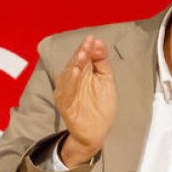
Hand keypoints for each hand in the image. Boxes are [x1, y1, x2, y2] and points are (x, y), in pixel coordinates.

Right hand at [54, 36, 115, 167]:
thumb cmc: (100, 105)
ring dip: (74, 66)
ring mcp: (67, 94)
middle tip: (87, 46)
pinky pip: (66, 93)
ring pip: (68, 77)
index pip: (80, 57)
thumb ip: (101, 60)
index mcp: (80, 73)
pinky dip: (70, 83)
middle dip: (80, 55)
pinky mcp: (66, 106)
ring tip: (81, 57)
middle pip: (73, 64)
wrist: (97, 132)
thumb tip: (98, 41)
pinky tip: (75, 74)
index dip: (86, 48)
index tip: (92, 39)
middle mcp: (71, 82)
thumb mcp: (105, 79)